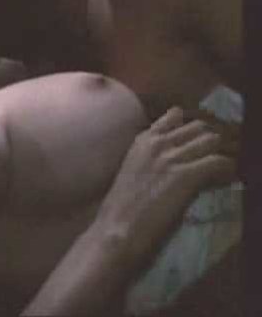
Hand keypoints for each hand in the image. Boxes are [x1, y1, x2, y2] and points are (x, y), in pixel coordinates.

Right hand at [94, 107, 238, 272]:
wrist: (119, 228)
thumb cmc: (122, 207)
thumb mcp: (134, 170)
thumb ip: (153, 158)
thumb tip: (179, 160)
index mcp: (142, 140)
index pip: (174, 116)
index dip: (190, 129)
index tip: (196, 142)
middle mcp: (158, 142)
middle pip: (198, 127)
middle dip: (209, 141)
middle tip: (211, 159)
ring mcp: (173, 157)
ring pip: (212, 140)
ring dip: (219, 153)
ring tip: (218, 171)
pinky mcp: (187, 175)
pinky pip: (219, 162)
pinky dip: (226, 171)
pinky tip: (221, 182)